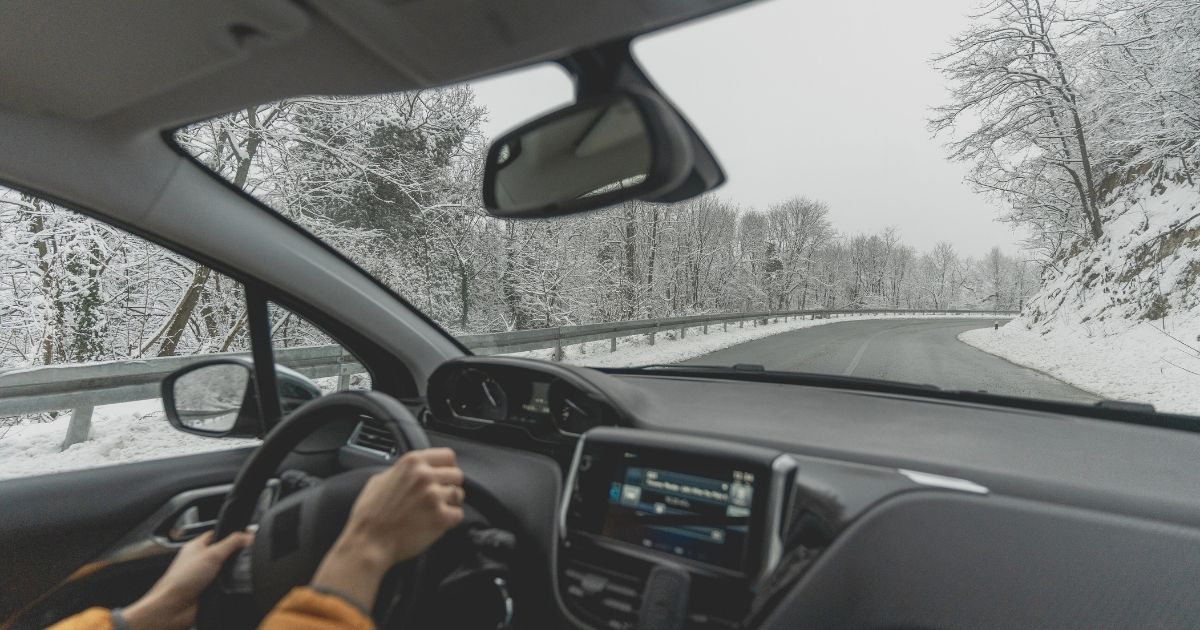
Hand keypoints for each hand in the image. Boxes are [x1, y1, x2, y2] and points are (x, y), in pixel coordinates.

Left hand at [123, 530, 253, 629]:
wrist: (174, 608)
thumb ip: (232, 542)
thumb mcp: (212, 554)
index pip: (217, 534)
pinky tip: (229, 586)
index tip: (246, 536)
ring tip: (231, 573)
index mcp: (197, 546)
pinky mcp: (209, 590)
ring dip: (231, 573)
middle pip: (225, 553)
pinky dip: (230, 586)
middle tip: (241, 556)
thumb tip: (247, 535)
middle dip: (234, 556)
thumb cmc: (180, 581)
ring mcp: (205, 576)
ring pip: (227, 570)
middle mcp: (200, 560)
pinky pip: (226, 585)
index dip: (231, 533)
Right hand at [311, 448, 464, 609]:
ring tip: (433, 511)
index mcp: (412, 463)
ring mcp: (434, 496)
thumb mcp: (379, 480)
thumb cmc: (369, 515)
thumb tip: (414, 471)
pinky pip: (458, 514)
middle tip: (438, 497)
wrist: (368, 542)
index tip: (444, 475)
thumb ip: (402, 471)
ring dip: (449, 503)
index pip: (448, 456)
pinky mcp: (441, 517)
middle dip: (449, 486)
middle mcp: (425, 476)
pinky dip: (449, 520)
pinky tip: (434, 523)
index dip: (447, 467)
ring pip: (459, 495)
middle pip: (457, 475)